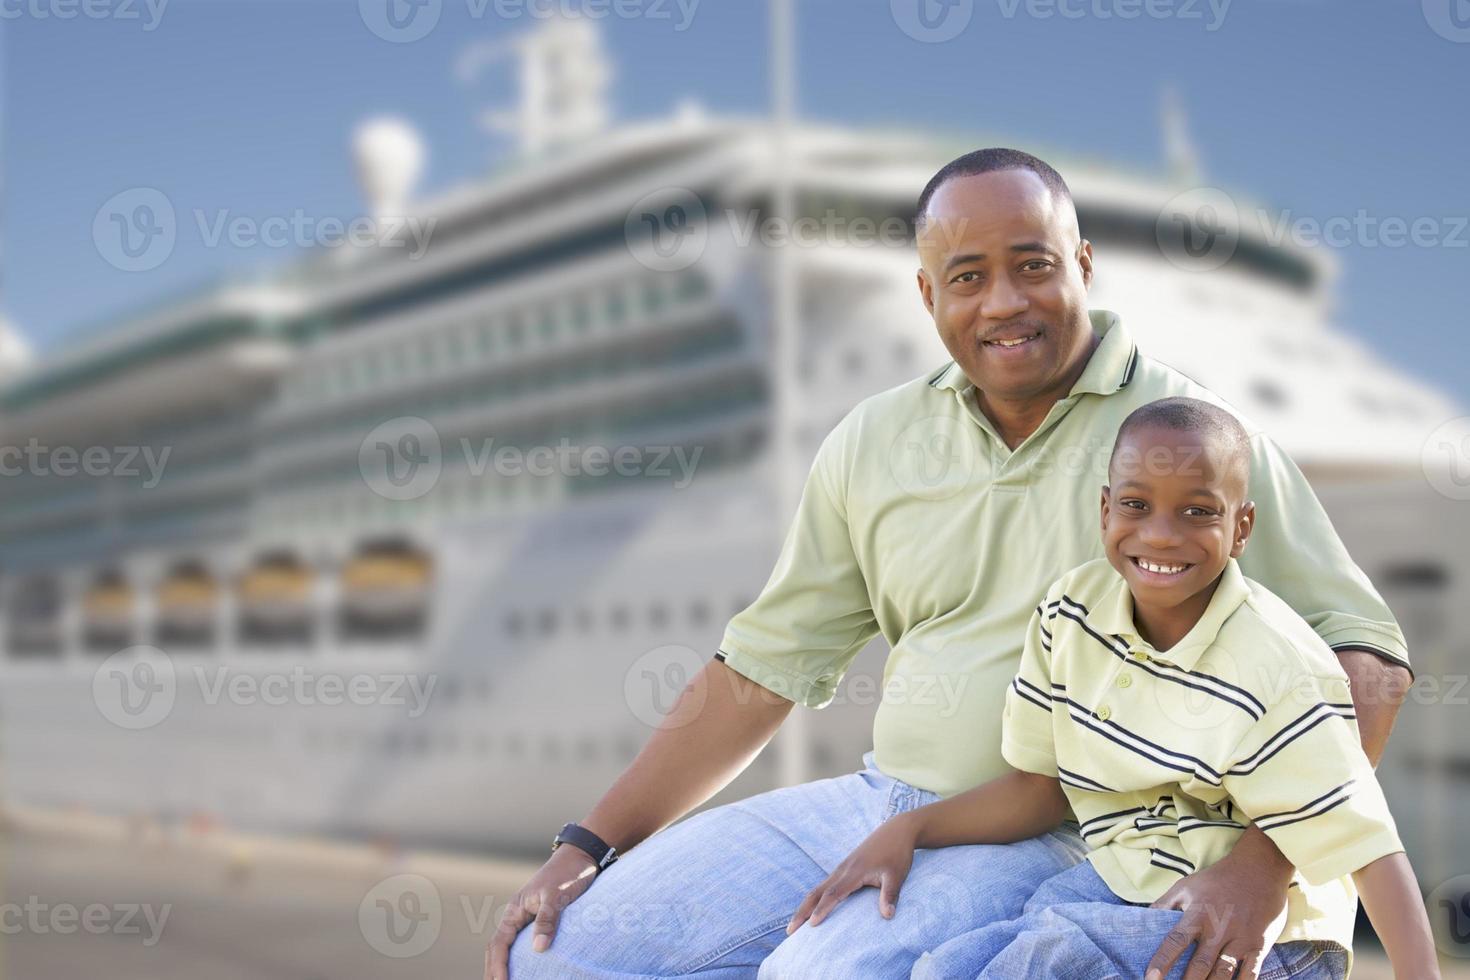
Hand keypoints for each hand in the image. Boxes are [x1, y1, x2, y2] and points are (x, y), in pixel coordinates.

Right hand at [484, 844, 598, 979]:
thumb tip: (538, 949)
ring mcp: (527, 918)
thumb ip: (547, 920)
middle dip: (493, 970)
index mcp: (515, 909)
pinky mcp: (539, 920)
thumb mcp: (557, 895)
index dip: (498, 966)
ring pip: (507, 947)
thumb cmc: (568, 873)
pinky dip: (518, 959)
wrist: (581, 857)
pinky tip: (525, 969)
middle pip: (497, 949)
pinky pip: (522, 944)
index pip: (498, 944)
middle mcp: (517, 915)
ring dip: (502, 965)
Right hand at [786, 814, 918, 932]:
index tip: (811, 925)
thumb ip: (890, 895)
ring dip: (805, 906)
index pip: (833, 894)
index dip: (822, 909)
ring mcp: (842, 868)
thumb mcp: (896, 875)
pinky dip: (815, 898)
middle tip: (790, 931)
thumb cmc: (897, 854)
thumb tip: (888, 916)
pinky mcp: (844, 868)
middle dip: (802, 911)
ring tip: (795, 924)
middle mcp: (842, 870)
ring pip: (818, 889)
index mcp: (853, 872)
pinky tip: (813, 909)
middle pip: (816, 892)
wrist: (896, 831)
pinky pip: (825, 885)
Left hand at [1143, 843, 1290, 979]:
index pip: (1175, 941)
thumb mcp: (1186, 886)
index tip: (1150, 978)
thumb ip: (1164, 905)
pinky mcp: (1259, 945)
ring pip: (1223, 972)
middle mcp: (1219, 929)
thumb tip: (1141, 921)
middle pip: (1200, 964)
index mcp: (1198, 914)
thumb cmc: (1216, 880)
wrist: (1259, 869)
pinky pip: (1250, 973)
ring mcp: (1241, 939)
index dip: (1162, 961)